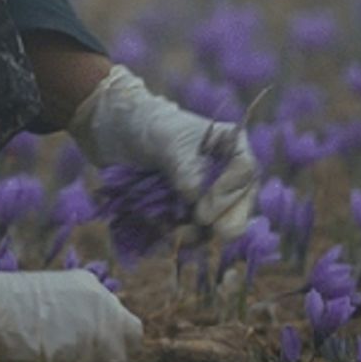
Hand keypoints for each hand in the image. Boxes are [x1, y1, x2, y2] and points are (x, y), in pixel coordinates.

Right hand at [0, 261, 142, 361]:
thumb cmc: (5, 306)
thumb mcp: (50, 301)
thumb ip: (75, 317)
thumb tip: (87, 344)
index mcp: (90, 286)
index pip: (122, 320)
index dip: (110, 339)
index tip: (89, 349)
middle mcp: (103, 302)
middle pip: (132, 340)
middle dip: (113, 355)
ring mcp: (98, 325)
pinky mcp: (87, 349)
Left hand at [68, 64, 259, 242]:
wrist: (116, 132)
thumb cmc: (148, 126)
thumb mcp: (167, 141)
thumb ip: (185, 167)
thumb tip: (195, 198)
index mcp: (232, 149)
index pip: (244, 174)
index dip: (228, 194)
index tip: (203, 209)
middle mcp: (227, 177)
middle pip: (239, 208)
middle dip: (222, 224)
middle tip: (199, 227)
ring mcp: (207, 198)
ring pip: (216, 228)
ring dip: (197, 235)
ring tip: (174, 232)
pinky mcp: (186, 213)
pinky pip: (192, 234)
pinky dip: (179, 236)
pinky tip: (161, 231)